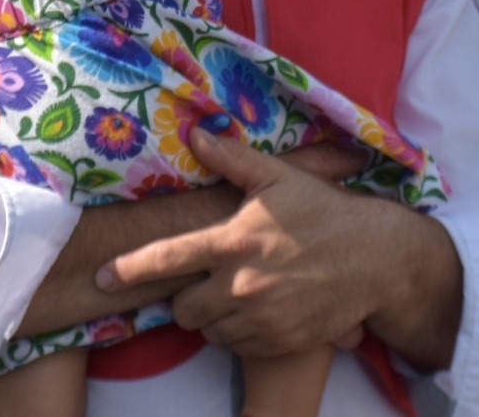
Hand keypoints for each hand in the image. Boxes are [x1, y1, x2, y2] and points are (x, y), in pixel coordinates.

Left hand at [97, 128, 390, 357]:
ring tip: (241, 292)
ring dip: (215, 316)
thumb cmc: (324, 213)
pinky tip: (261, 308)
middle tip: (210, 280)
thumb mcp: (280, 178)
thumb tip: (196, 133)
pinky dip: (241, 331)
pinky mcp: (278, 341)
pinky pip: (238, 345)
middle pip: (183, 308)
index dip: (130, 270)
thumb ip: (233, 160)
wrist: (376, 259)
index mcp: (234, 240)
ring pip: (209, 329)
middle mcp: (241, 283)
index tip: (102, 277)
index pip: (168, 259)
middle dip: (188, 297)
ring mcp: (260, 317)